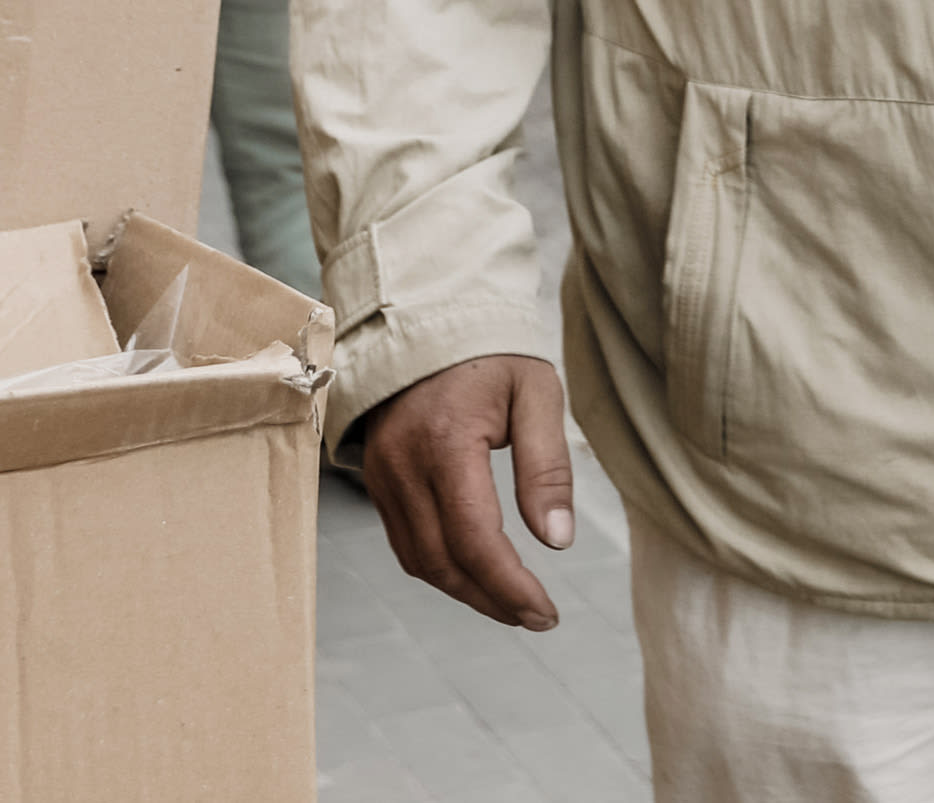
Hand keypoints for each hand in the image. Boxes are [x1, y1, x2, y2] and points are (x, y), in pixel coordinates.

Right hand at [360, 354, 575, 630]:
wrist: (424, 317)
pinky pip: (404, 541)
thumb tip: (557, 541)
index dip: (510, 587)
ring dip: (465, 591)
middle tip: (536, 615)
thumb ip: (548, 467)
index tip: (546, 611)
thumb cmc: (488, 351)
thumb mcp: (536, 392)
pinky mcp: (376, 478)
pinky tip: (475, 570)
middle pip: (442, 562)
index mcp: (446, 442)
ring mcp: (382, 475)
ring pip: (419, 560)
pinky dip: (440, 566)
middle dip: (491, 600)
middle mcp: (403, 466)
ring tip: (512, 602)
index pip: (474, 539)